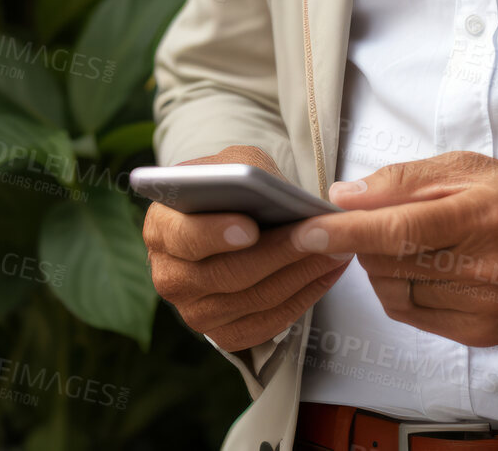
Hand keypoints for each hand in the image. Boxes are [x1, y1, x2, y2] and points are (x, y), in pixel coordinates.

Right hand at [142, 147, 351, 353]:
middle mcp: (170, 277)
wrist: (228, 217)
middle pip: (227, 274)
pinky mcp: (223, 335)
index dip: (216, 234)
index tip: (251, 228)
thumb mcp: (233, 162)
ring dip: (301, 275)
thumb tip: (272, 194)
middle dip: (280, 254)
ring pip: (253, 300)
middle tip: (319, 235)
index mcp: (160, 229)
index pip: (184, 237)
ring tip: (336, 248)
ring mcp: (194, 312)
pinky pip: (267, 325)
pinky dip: (302, 299)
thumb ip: (244, 174)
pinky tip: (327, 273)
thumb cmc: (231, 184)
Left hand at [288, 151, 497, 346]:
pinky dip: (395, 289)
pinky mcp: (474, 335)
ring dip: (377, 265)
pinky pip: (409, 314)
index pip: (399, 227)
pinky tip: (413, 268)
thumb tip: (346, 195)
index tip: (307, 228)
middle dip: (363, 239)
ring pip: (392, 290)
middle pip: (389, 260)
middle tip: (370, 217)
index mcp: (482, 215)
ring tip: (400, 240)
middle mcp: (483, 267)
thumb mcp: (468, 169)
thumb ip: (405, 179)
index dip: (347, 230)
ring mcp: (480, 307)